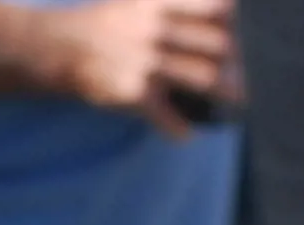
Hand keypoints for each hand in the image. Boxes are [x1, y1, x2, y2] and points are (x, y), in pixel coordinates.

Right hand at [57, 0, 239, 126]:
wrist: (58, 47)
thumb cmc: (106, 26)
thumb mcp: (139, 3)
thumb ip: (174, 7)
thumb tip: (223, 18)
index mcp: (160, 3)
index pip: (217, 6)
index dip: (235, 20)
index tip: (239, 31)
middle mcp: (157, 29)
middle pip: (218, 44)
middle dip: (237, 60)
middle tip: (245, 72)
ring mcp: (146, 62)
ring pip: (204, 77)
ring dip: (226, 90)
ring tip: (238, 99)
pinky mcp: (133, 92)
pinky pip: (168, 115)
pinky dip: (180, 128)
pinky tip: (188, 133)